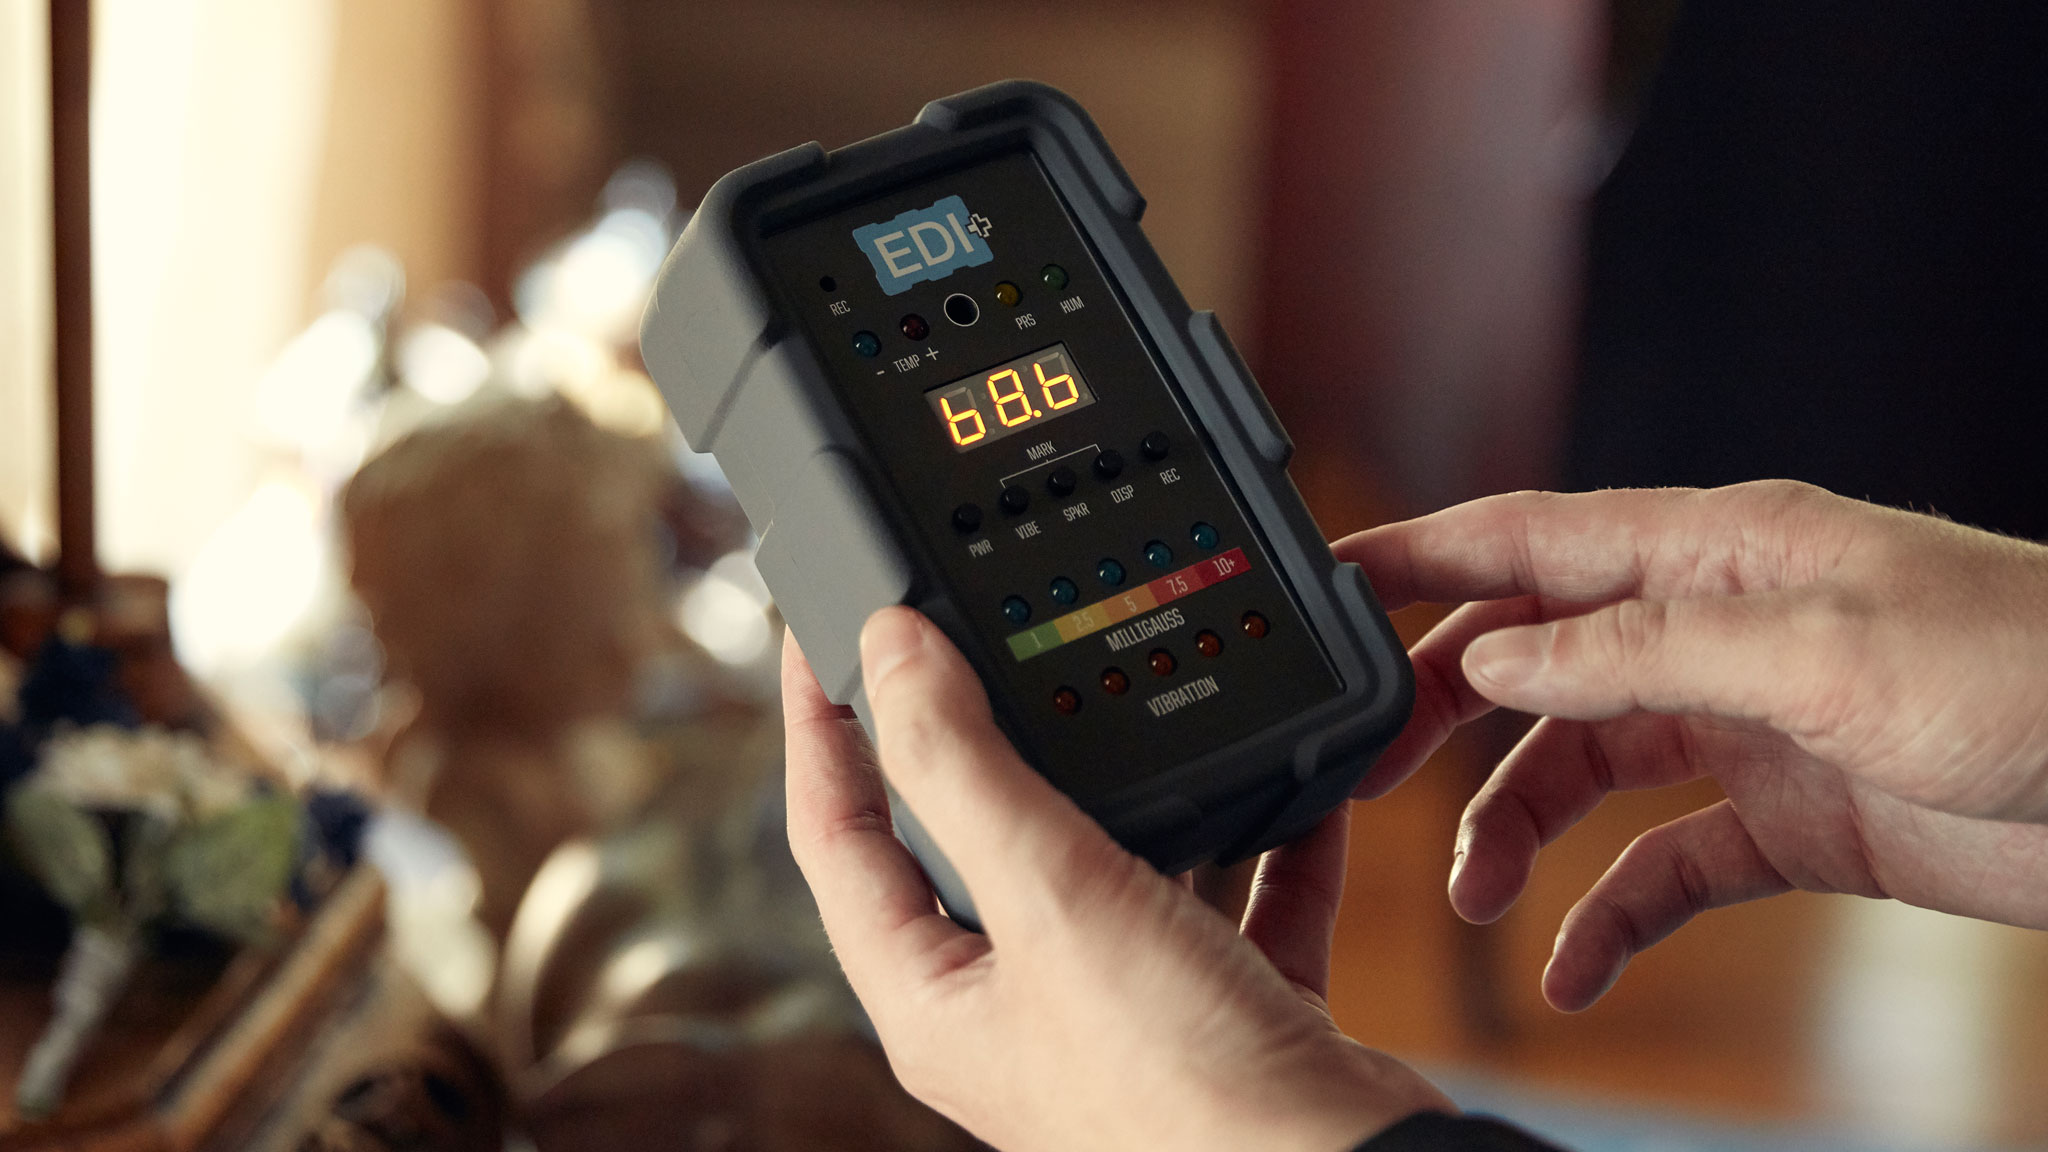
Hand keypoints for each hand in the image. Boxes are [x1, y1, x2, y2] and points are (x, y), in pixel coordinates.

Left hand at [781, 609, 1449, 1151]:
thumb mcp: (1049, 897)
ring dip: (1132, 784)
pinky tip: (1285, 778)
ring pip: (1111, 864)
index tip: (820, 635)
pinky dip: (1258, 837)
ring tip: (1132, 687)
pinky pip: (1235, 897)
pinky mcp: (1228, 1009)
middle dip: (979, 739)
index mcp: (935, 999)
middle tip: (974, 636)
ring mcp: (1124, 1010)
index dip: (818, 728)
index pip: (836, 838)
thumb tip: (890, 650)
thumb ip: (964, 768)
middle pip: (970, 842)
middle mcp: (1017, 1007)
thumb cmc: (1178, 1088)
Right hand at [1335, 481, 2047, 1010]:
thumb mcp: (1819, 648)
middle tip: (1368, 770)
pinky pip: (1662, 865)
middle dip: (1441, 709)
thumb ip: (1643, 647)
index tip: (1329, 582)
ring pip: (1582, 770)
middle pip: (1535, 658)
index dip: (1421, 558)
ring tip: (1476, 895)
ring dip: (1515, 829)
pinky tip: (1575, 967)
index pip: (1532, 541)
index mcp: (1715, 556)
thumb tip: (1498, 652)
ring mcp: (1746, 727)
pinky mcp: (1786, 820)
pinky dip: (1610, 914)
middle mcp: (1714, 633)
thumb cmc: (2029, 672)